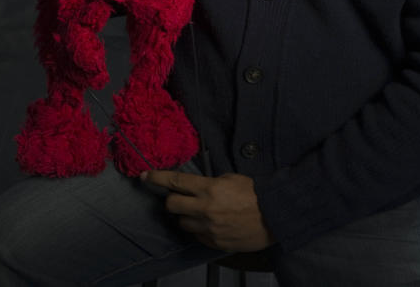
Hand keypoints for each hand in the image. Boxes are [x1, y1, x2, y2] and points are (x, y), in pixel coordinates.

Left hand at [141, 170, 274, 251]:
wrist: (274, 216)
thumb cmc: (255, 194)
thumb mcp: (231, 178)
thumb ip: (209, 183)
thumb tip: (194, 186)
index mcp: (209, 188)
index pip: (175, 181)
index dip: (157, 178)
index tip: (145, 176)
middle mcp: (205, 208)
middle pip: (172, 205)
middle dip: (172, 199)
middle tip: (179, 197)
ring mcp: (209, 228)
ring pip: (182, 222)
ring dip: (186, 216)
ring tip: (201, 212)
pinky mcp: (214, 242)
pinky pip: (196, 235)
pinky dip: (199, 229)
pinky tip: (211, 223)